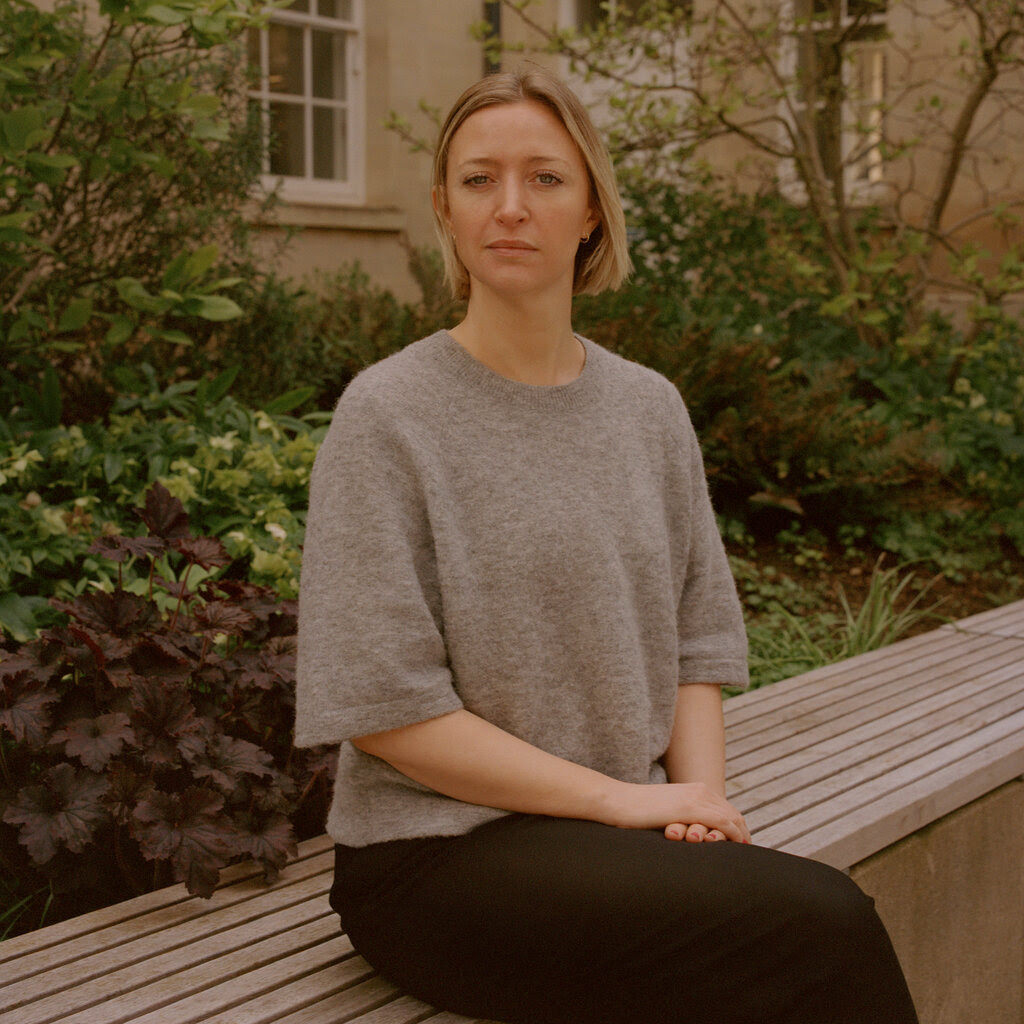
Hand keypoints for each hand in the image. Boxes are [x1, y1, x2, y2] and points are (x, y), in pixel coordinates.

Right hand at [607, 781, 751, 843]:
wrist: (617, 801)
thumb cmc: (635, 812)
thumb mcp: (664, 812)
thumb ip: (681, 818)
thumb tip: (688, 833)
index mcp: (694, 789)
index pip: (726, 808)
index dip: (738, 826)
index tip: (742, 844)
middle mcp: (699, 790)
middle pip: (733, 813)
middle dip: (744, 833)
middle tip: (749, 853)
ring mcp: (695, 798)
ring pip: (731, 818)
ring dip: (740, 836)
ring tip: (745, 853)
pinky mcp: (689, 808)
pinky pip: (721, 822)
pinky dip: (733, 835)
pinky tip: (736, 847)